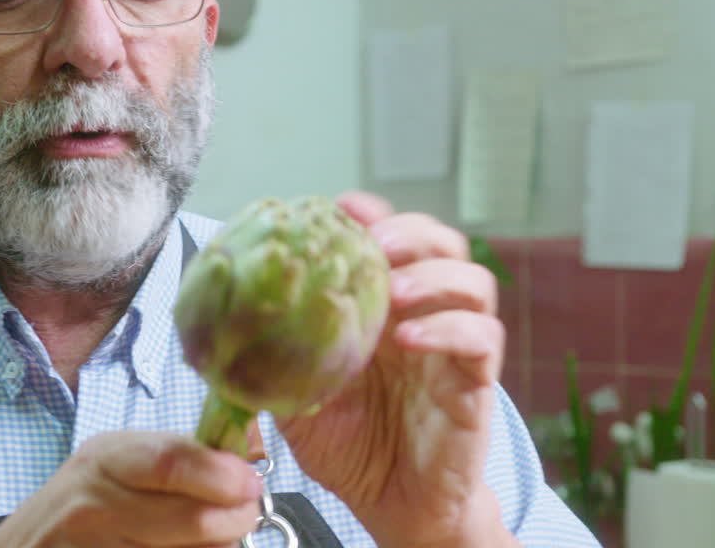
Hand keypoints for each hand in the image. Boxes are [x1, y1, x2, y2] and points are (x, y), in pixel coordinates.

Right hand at [0, 431, 261, 547]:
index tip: (250, 483)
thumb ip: (181, 455)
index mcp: (105, 460)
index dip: (222, 475)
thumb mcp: (119, 463)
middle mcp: (94, 507)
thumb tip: (250, 441)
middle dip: (234, 519)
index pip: (171, 462)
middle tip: (245, 514)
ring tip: (211, 537)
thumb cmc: (83, 505)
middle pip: (191, 518)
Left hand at [277, 192, 508, 547]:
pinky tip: (408, 338)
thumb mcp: (299, 395)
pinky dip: (449, 327)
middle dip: (410, 232)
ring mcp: (455, 347)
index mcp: (385, 308)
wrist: (390, 506)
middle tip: (374, 246)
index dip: (374, 214)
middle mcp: (425, 317)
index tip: (342, 208)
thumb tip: (231, 317)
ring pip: (475, 282)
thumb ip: (279, 354)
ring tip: (393, 293)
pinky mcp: (477, 382)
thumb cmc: (349, 448)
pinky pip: (482, 337)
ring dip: (433, 276)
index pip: (394, 239)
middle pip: (444, 244)